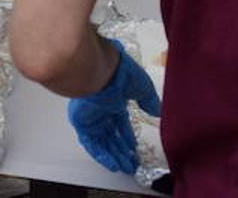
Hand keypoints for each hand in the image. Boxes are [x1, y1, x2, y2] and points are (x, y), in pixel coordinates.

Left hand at [67, 38, 161, 173]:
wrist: (99, 69)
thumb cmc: (119, 73)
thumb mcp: (142, 87)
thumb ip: (148, 100)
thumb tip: (156, 111)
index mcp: (112, 99)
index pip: (119, 121)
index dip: (127, 135)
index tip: (133, 147)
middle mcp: (99, 108)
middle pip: (110, 134)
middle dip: (121, 149)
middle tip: (131, 162)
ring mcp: (89, 115)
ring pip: (101, 141)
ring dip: (113, 155)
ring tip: (125, 167)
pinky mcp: (80, 121)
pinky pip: (90, 142)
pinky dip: (101, 154)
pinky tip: (112, 163)